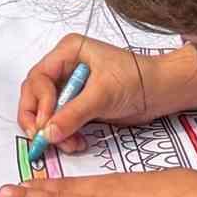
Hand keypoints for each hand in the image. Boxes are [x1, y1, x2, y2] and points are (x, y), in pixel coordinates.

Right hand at [18, 38, 196, 152]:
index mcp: (67, 52)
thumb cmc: (135, 80)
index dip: (37, 103)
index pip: (37, 78)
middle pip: (35, 95)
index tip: (44, 125)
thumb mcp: (102, 94)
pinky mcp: (79, 105)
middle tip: (45, 140)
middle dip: (39, 120)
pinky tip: (77, 143)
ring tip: (71, 144)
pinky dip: (64, 135)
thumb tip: (47, 133)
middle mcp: (65, 67)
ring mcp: (71, 87)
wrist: (161, 92)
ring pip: (46, 112)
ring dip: (53, 131)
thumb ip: (73, 114)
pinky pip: (60, 122)